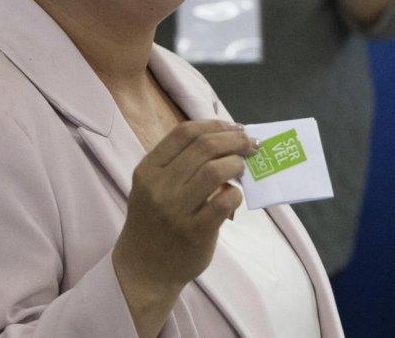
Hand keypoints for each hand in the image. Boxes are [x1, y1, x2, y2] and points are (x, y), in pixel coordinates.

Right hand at [113, 120, 254, 308]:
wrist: (143, 270)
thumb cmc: (154, 222)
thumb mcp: (153, 187)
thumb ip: (181, 164)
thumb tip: (228, 137)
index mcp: (148, 170)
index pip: (185, 133)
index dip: (216, 125)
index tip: (235, 128)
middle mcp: (159, 187)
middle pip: (204, 147)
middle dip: (235, 140)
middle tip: (250, 144)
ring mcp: (176, 210)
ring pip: (215, 170)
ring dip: (237, 163)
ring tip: (243, 167)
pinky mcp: (194, 232)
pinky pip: (225, 201)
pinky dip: (236, 193)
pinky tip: (234, 195)